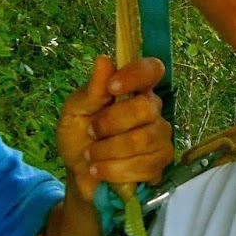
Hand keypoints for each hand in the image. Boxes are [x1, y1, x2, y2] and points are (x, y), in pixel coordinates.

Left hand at [57, 55, 174, 203]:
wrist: (79, 175)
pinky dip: (115, 170)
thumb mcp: (75, 112)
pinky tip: (101, 171)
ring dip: (108, 151)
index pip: (152, 70)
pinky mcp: (161, 163)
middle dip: (111, 123)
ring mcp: (160, 136)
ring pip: (143, 140)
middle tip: (92, 132)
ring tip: (92, 156)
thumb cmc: (79, 137)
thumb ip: (91, 90)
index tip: (112, 88)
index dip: (136, 75)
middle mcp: (153, 109)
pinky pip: (144, 166)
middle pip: (145, 108)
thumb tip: (103, 60)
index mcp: (133, 89)